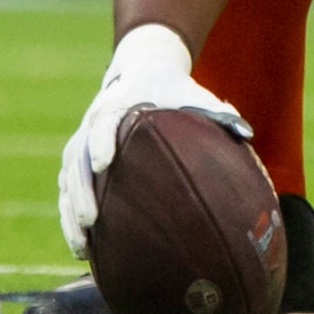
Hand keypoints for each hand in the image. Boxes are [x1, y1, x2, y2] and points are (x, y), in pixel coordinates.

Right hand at [57, 24, 250, 258]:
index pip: (104, 121)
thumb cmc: (173, 89)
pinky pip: (66, 187)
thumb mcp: (194, 94)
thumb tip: (247, 135)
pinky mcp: (77, 156)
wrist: (142, 68)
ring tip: (83, 244)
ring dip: (71, 210)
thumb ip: (219, 112)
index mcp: (121, 103)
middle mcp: (94, 121)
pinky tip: (82, 245)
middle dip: (81, 188)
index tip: (104, 163)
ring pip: (68, 176)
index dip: (101, 141)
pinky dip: (69, 214)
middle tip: (91, 218)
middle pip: (77, 155)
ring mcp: (82, 139)